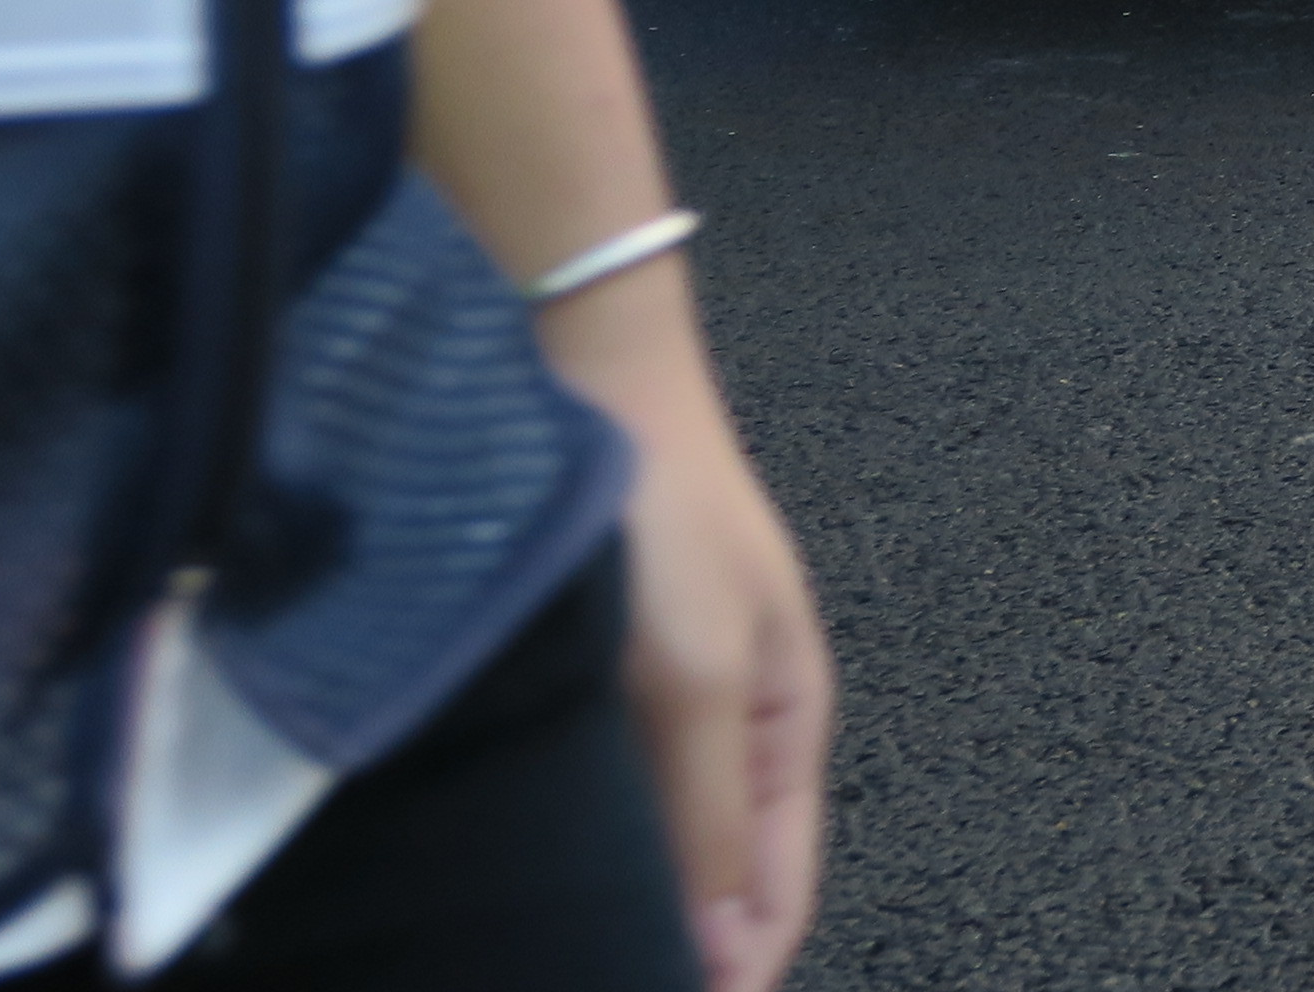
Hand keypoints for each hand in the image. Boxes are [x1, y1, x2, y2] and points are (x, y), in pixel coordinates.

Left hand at [546, 274, 832, 991]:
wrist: (582, 382)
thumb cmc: (663, 514)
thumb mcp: (695, 674)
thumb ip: (711, 813)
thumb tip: (729, 950)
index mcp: (786, 729)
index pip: (776, 896)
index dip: (736, 973)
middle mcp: (728, 727)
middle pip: (716, 879)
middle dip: (678, 948)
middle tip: (591, 983)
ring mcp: (660, 703)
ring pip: (651, 841)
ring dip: (619, 897)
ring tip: (554, 951)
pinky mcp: (595, 680)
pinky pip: (597, 794)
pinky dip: (575, 842)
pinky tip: (526, 869)